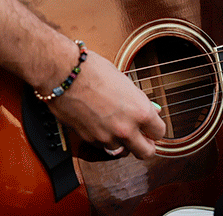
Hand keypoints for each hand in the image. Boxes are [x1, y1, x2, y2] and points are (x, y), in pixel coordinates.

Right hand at [45, 53, 166, 158]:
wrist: (63, 73)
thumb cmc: (92, 70)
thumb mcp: (124, 82)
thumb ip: (138, 101)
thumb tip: (151, 110)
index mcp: (140, 111)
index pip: (159, 132)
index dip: (155, 128)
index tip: (151, 126)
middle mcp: (126, 128)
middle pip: (146, 152)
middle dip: (145, 145)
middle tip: (141, 136)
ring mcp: (107, 137)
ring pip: (123, 151)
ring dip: (122, 141)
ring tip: (115, 125)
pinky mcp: (89, 140)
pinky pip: (103, 146)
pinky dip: (104, 139)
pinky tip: (100, 123)